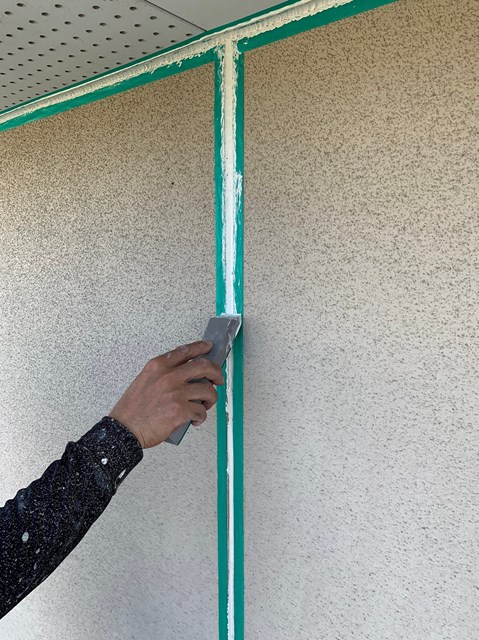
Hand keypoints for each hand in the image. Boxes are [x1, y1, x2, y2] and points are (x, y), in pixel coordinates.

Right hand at [108, 340, 223, 447]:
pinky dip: (200, 417)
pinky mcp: (181, 410)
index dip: (201, 347)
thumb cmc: (132, 409)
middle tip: (218, 379)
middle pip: (204, 366)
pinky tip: (194, 420)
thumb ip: (164, 373)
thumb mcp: (144, 380)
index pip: (185, 350)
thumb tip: (187, 375)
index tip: (209, 347)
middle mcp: (168, 376)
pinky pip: (201, 411)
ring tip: (203, 405)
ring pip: (207, 391)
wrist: (124, 429)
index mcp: (158, 366)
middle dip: (216, 373)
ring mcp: (176, 392)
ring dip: (210, 399)